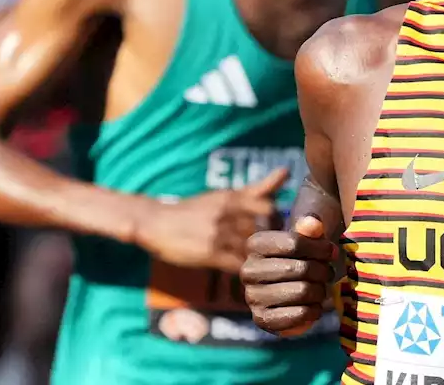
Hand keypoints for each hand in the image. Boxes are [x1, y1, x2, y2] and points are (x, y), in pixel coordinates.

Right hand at [133, 168, 288, 273]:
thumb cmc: (196, 210)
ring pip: (253, 248)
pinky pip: (238, 264)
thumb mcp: (227, 195)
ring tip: (267, 264)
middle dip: (274, 242)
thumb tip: (287, 171)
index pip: (270, 208)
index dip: (279, 222)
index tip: (281, 231)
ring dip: (261, 258)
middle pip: (264, 230)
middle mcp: (228, 212)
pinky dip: (247, 270)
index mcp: (233, 197)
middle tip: (278, 251)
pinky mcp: (210, 253)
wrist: (156, 222)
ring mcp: (219, 233)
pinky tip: (249, 273)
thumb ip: (259, 188)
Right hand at [243, 216, 337, 336]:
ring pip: (302, 291)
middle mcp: (248, 270)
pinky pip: (299, 315)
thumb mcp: (310, 236)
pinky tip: (314, 305)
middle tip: (328, 273)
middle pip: (300, 269)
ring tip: (320, 288)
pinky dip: (314, 310)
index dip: (320, 248)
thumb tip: (313, 224)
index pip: (294, 243)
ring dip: (320, 291)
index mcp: (255, 244)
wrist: (297, 286)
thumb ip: (312, 226)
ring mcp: (252, 297)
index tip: (331, 252)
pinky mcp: (262, 320)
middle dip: (323, 271)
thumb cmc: (305, 255)